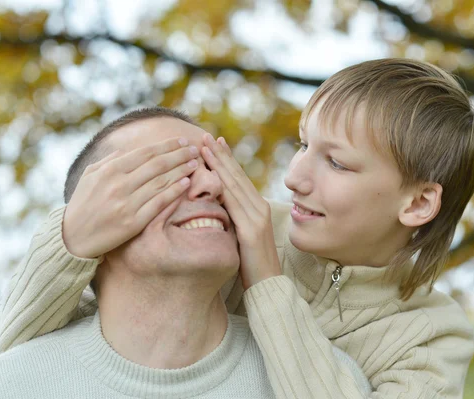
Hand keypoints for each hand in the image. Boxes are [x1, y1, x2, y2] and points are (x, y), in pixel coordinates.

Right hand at [63, 137, 198, 257]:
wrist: (73, 237)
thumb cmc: (83, 203)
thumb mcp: (89, 176)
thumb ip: (109, 160)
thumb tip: (127, 149)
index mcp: (110, 170)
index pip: (146, 153)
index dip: (167, 145)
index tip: (183, 140)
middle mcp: (119, 185)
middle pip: (158, 165)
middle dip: (180, 154)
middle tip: (195, 149)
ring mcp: (127, 204)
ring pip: (161, 182)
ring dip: (181, 171)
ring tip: (195, 163)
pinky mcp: (133, 222)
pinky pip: (159, 203)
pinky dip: (174, 192)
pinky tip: (186, 183)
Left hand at [201, 134, 280, 289]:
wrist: (268, 286)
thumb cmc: (252, 265)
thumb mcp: (240, 236)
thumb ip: (232, 218)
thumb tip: (214, 206)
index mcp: (256, 208)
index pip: (238, 178)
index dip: (225, 159)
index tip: (213, 142)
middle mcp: (259, 207)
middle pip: (236, 175)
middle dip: (220, 154)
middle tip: (205, 135)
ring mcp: (256, 217)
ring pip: (233, 184)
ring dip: (218, 163)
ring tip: (205, 147)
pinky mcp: (251, 229)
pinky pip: (233, 203)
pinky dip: (221, 186)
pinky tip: (210, 175)